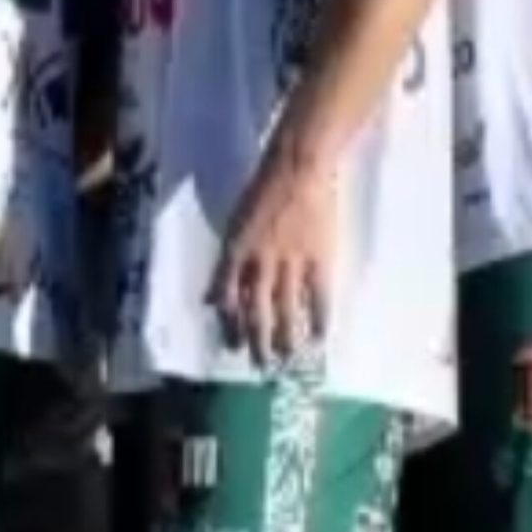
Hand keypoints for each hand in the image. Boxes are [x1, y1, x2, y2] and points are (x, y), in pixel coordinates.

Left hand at [211, 150, 336, 369]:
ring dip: (285, 338)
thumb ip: (226, 263)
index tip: (232, 344)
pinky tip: (318, 337)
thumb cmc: (263, 191)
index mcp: (235, 250)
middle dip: (255, 340)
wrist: (298, 167)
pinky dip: (318, 319)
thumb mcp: (234, 224)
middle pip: (255, 310)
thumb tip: (211, 298)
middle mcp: (260, 260)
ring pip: (286, 309)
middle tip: (258, 363)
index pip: (227, 297)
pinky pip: (318, 296)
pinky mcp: (319, 257)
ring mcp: (291, 260)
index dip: (229, 324)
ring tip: (286, 359)